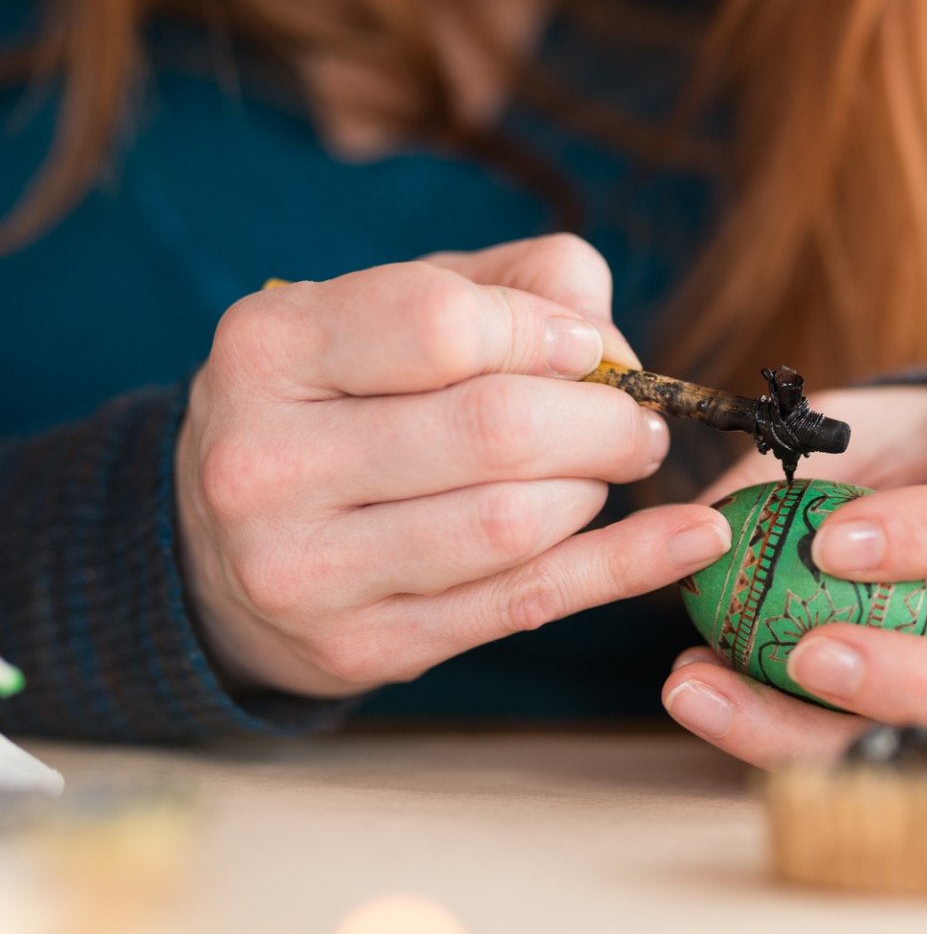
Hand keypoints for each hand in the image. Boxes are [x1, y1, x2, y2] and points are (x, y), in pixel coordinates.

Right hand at [176, 235, 730, 697]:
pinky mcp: (359, 646)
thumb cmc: (339, 405)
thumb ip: (512, 287)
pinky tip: (695, 539)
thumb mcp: (387, 312)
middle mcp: (265, 460)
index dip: (545, 332)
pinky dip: (627, 566)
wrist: (224, 552)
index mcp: (268, 347)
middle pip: (494, 429)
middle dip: (601, 421)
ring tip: (607, 469)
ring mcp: (305, 568)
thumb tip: (611, 340)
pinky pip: (525, 602)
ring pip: (514, 523)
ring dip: (595, 490)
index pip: (443, 324)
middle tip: (637, 423)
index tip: (586, 348)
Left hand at [661, 386, 926, 766]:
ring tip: (701, 690)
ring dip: (816, 733)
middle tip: (804, 660)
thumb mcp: (875, 423)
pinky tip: (708, 702)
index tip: (829, 543)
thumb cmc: (920, 452)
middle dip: (915, 684)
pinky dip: (785, 738)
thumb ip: (807, 464)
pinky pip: (883, 759)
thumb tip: (708, 526)